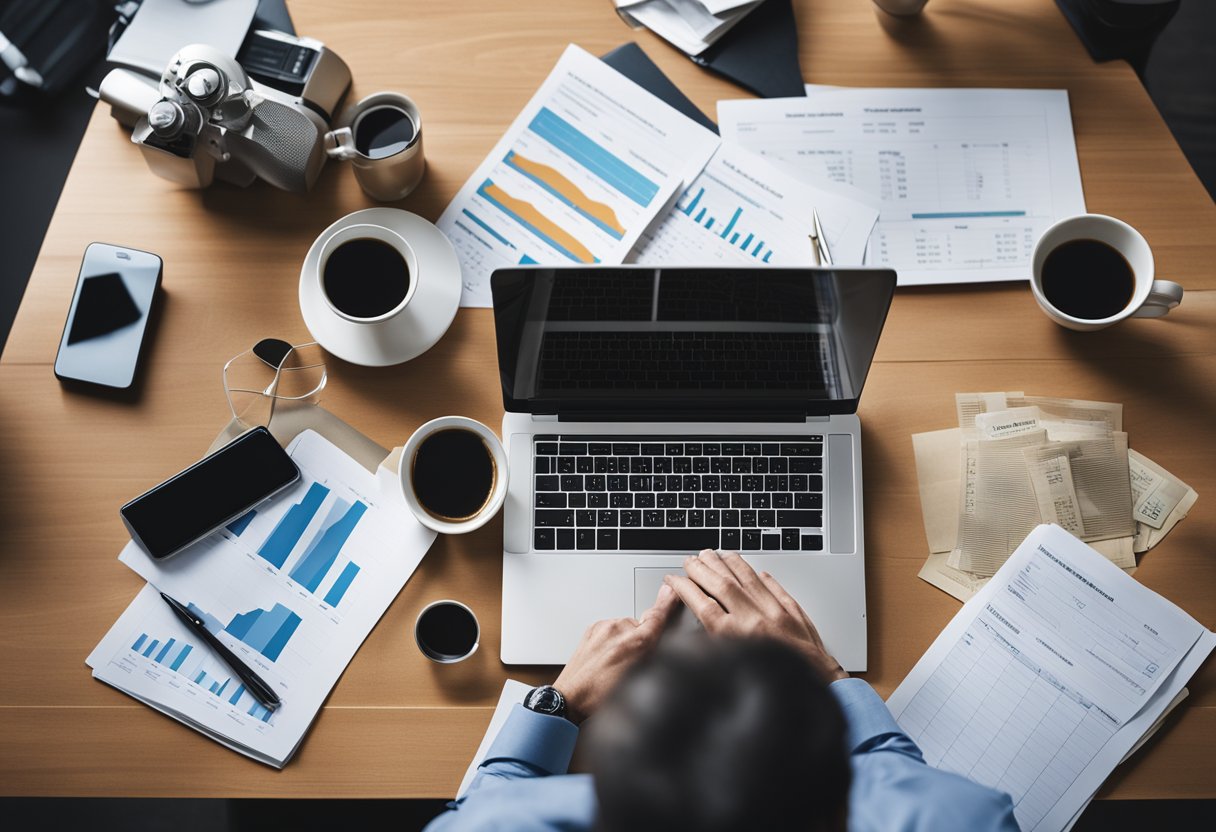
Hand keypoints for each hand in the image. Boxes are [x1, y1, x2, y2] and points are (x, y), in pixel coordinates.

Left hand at [553, 582, 678, 723]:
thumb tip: (657, 643)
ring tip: (614, 666)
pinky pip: (611, 630)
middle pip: (642, 627)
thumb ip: (651, 655)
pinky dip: (612, 641)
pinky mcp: (593, 628)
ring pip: (626, 629)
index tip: (673, 590)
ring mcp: (604, 627)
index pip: (658, 616)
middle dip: (642, 641)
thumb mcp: (640, 681)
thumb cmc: (602, 697)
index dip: (668, 603)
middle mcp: (619, 629)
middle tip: (632, 664)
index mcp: (636, 643)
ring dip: (625, 641)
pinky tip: (605, 660)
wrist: (570, 698)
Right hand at [665, 549, 846, 682]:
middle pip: (721, 585)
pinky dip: (760, 576)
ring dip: (727, 563)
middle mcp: (754, 619)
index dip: (684, 588)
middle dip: (701, 569)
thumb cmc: (774, 683)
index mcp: (735, 636)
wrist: (815, 686)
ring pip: (746, 578)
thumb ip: (716, 646)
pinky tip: (752, 569)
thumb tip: (697, 632)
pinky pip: (773, 586)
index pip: (702, 604)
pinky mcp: (792, 611)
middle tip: (690, 560)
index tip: (674, 580)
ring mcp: (775, 611)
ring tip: (714, 554)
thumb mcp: (733, 669)